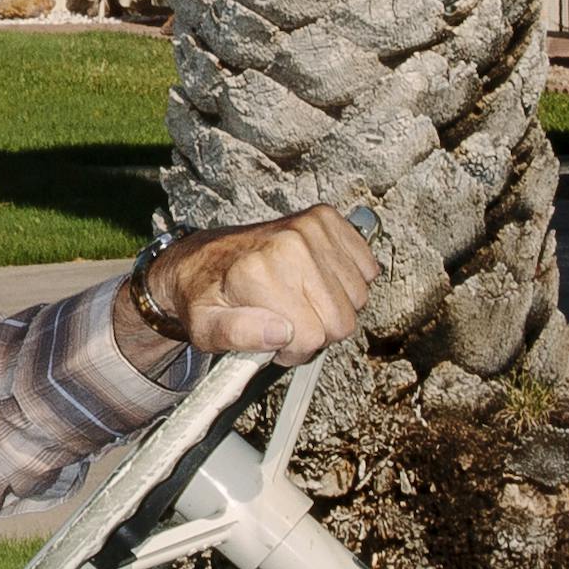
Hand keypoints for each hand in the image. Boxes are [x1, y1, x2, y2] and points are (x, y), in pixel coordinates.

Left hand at [139, 204, 372, 365]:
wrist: (201, 258)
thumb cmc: (205, 295)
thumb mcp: (204, 327)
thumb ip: (237, 334)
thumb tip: (281, 333)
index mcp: (258, 271)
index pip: (311, 336)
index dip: (294, 350)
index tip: (275, 341)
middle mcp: (289, 243)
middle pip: (341, 321)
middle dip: (317, 333)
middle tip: (289, 323)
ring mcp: (311, 227)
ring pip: (357, 298)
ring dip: (333, 308)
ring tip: (300, 301)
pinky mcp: (326, 218)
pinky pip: (367, 268)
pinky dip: (348, 283)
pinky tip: (318, 282)